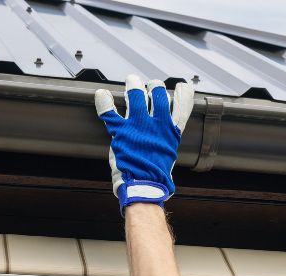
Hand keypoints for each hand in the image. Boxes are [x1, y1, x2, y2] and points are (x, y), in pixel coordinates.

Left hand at [95, 74, 194, 215]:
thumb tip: (165, 135)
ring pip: (136, 96)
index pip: (181, 107)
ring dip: (134, 86)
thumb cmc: (157, 175)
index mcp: (170, 132)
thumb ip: (166, 140)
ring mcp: (138, 126)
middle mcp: (156, 125)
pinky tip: (101, 94)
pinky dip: (104, 102)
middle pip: (158, 95)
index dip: (183, 94)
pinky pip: (110, 112)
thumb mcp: (168, 155)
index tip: (183, 86)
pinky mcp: (121, 132)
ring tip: (133, 80)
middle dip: (155, 87)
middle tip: (151, 85)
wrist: (144, 186)